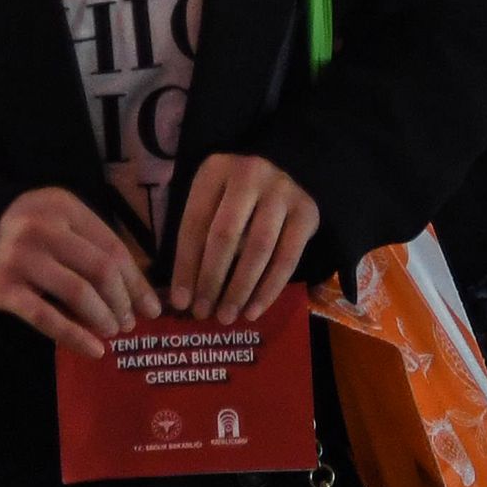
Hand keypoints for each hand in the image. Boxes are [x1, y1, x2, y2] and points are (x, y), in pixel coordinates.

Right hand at [0, 185, 153, 356]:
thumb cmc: (25, 235)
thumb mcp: (58, 223)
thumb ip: (92, 245)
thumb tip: (139, 290)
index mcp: (62, 205)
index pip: (112, 247)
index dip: (136, 282)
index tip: (151, 307)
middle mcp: (41, 226)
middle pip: (100, 269)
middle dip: (123, 302)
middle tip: (129, 324)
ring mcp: (19, 257)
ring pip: (78, 293)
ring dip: (103, 319)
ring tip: (111, 332)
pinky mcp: (1, 288)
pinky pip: (47, 318)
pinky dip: (75, 337)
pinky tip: (94, 351)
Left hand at [169, 153, 319, 322]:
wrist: (288, 169)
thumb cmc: (235, 194)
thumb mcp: (210, 199)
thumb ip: (196, 235)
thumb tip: (181, 294)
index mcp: (216, 169)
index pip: (195, 222)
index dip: (185, 265)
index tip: (180, 301)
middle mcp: (250, 174)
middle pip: (225, 235)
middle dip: (211, 279)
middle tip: (202, 313)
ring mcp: (282, 192)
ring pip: (257, 249)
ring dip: (239, 289)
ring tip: (226, 316)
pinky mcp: (307, 212)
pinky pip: (287, 259)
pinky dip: (269, 289)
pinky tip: (253, 311)